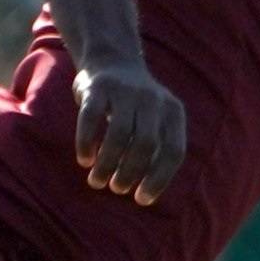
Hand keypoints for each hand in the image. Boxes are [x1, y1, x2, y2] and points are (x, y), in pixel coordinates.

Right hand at [72, 59, 188, 205]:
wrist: (113, 61)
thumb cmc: (136, 105)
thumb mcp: (157, 120)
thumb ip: (158, 148)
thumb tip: (147, 193)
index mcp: (173, 111)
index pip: (174, 151)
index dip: (158, 179)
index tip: (141, 199)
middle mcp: (152, 100)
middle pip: (146, 144)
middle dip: (130, 172)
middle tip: (117, 189)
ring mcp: (125, 91)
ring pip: (118, 134)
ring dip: (107, 163)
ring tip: (97, 181)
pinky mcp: (97, 88)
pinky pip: (91, 119)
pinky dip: (87, 143)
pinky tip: (85, 160)